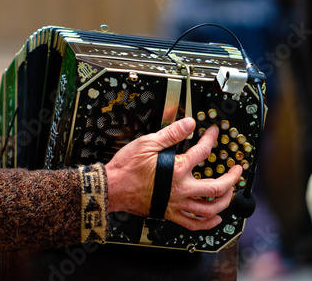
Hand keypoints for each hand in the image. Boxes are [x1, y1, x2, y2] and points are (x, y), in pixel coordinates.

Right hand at [106, 117, 242, 230]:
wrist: (112, 188)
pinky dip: (207, 224)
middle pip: (217, 187)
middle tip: (237, 170)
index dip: (211, 140)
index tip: (214, 134)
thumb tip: (188, 124)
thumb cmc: (126, 168)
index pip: (202, 152)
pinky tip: (215, 219)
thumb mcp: (147, 143)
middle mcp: (180, 189)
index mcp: (176, 169)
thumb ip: (171, 134)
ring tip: (230, 193)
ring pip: (209, 209)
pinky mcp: (169, 213)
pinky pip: (193, 224)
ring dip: (225, 202)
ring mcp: (176, 204)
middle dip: (232, 178)